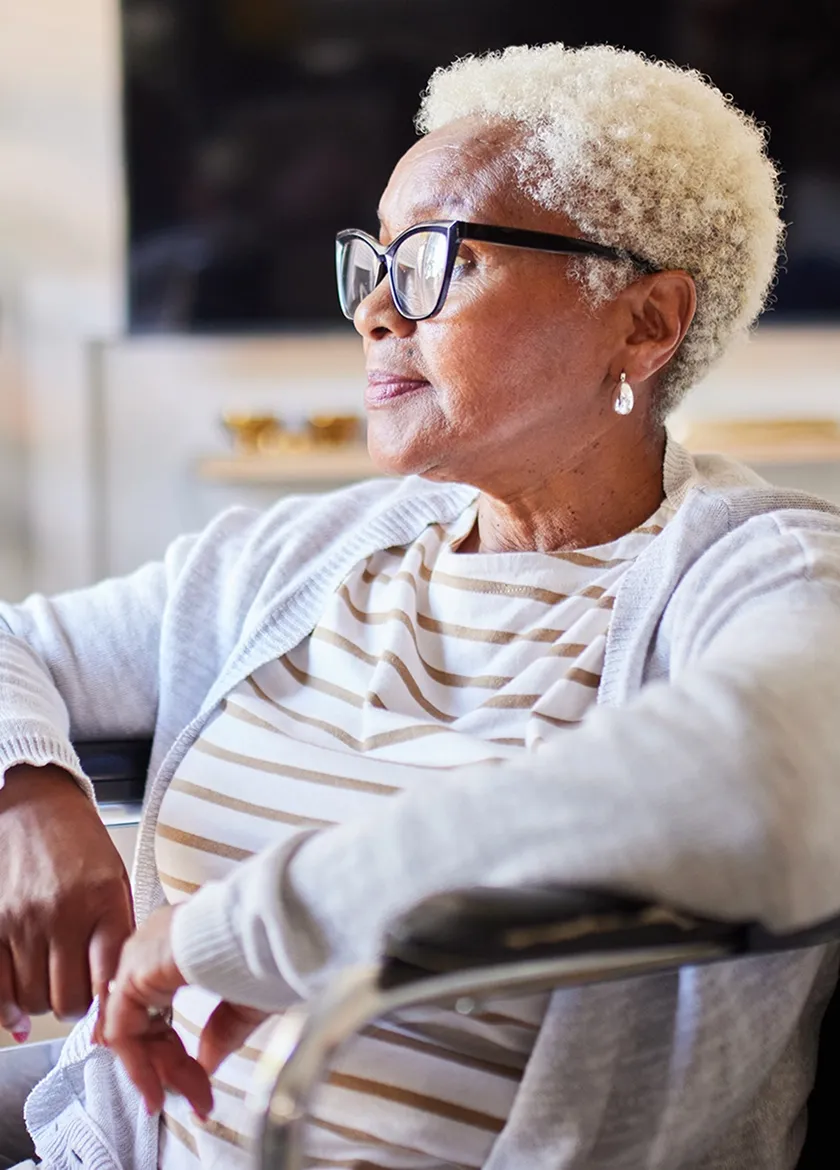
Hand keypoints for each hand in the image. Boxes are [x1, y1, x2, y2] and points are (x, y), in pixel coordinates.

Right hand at [0, 764, 134, 1037]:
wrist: (32, 806)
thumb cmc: (79, 843)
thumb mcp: (114, 879)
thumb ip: (116, 932)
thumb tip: (109, 993)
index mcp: (102, 900)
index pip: (108, 978)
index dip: (111, 1007)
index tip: (112, 1015)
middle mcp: (61, 914)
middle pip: (67, 1000)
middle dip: (76, 1007)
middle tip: (78, 992)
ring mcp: (21, 922)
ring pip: (33, 1000)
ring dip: (43, 1002)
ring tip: (50, 984)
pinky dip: (7, 1008)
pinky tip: (17, 1008)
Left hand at [103, 905, 268, 1117]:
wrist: (270, 929)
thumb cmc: (272, 949)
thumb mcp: (248, 999)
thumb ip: (222, 1030)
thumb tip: (207, 1062)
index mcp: (183, 941)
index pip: (161, 1008)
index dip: (177, 1053)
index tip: (199, 1086)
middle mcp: (156, 944)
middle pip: (146, 1021)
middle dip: (170, 1067)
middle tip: (196, 1099)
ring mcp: (142, 954)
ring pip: (132, 1027)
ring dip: (156, 1070)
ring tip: (179, 1097)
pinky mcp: (134, 971)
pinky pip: (122, 1029)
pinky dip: (137, 1064)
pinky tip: (157, 1088)